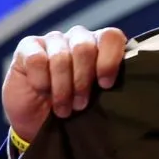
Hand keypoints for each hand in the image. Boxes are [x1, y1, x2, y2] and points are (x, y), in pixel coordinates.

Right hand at [2, 26, 126, 143]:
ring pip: (61, 57)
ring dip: (62, 88)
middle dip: (82, 80)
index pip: (111, 37)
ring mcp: (53, 39)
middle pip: (85, 47)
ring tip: (64, 109)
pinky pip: (37, 59)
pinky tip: (42, 91)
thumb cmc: (74, 108)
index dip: (109, 60)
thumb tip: (131, 83)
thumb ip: (109, 83)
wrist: (37, 121)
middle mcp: (78, 37)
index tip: (105, 85)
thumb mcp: (97, 97)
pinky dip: (41, 81)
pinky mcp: (28, 47)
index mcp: (101, 45)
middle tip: (80, 105)